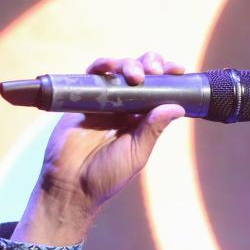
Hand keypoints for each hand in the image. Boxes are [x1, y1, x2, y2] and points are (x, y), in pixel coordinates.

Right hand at [12, 51, 186, 245]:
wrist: (71, 185)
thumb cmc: (106, 175)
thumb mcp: (136, 153)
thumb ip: (153, 129)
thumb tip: (177, 107)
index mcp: (143, 119)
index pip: (159, 91)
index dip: (169, 77)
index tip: (178, 70)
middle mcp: (125, 106)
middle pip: (142, 73)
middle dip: (151, 64)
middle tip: (155, 71)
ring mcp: (104, 100)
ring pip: (119, 70)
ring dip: (130, 64)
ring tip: (136, 75)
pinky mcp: (81, 98)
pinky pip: (92, 75)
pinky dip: (102, 65)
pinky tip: (110, 66)